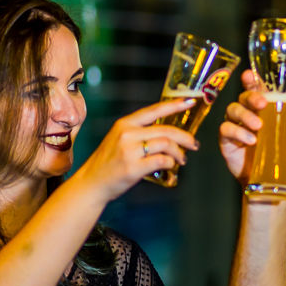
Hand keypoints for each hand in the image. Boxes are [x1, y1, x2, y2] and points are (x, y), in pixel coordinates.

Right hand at [78, 97, 199, 199]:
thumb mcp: (119, 140)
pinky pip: (161, 161)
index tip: (189, 102)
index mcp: (125, 124)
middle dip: (185, 137)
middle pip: (166, 130)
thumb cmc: (109, 163)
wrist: (91, 183)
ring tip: (182, 159)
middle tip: (194, 144)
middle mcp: (127, 134)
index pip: (154, 110)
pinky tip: (170, 166)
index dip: (174, 105)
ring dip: (179, 153)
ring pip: (166, 144)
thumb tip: (168, 134)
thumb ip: (139, 133)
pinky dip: (170, 163)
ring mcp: (129, 151)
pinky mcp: (133, 168)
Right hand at [218, 69, 285, 185]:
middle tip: (263, 103)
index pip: (255, 89)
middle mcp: (247, 114)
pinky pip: (226, 129)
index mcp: (263, 109)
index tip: (250, 75)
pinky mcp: (227, 141)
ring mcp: (236, 127)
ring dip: (245, 115)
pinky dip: (238, 132)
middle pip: (243, 97)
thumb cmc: (285, 156)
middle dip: (251, 96)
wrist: (274, 182)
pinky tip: (251, 140)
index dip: (250, 79)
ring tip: (259, 127)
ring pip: (232, 109)